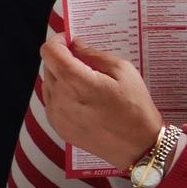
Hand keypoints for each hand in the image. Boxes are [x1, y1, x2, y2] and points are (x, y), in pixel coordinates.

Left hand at [39, 35, 165, 171]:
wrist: (138, 147)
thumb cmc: (135, 107)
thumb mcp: (123, 71)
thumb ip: (93, 54)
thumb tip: (75, 44)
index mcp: (75, 81)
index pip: (49, 51)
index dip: (58, 41)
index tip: (70, 41)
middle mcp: (59, 97)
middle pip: (48, 66)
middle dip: (63, 59)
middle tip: (86, 62)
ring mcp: (56, 114)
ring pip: (49, 83)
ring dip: (62, 77)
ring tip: (87, 84)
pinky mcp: (58, 126)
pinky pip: (52, 101)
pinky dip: (62, 94)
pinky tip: (84, 100)